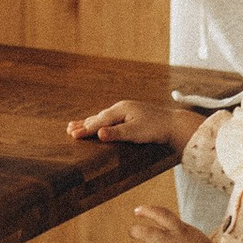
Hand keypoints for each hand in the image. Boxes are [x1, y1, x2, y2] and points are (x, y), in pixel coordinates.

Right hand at [70, 95, 199, 151]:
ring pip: (104, 117)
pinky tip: (101, 124)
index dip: (85, 129)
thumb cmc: (155, 129)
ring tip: (79, 125)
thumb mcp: (135, 133)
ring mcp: (127, 110)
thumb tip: (98, 133)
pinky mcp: (132, 115)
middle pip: (99, 117)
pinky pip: (112, 118)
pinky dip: (102, 122)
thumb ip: (116, 133)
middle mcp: (122, 107)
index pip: (98, 121)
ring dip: (91, 122)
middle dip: (84, 124)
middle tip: (69, 129)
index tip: (72, 135)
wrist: (174, 124)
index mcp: (121, 110)